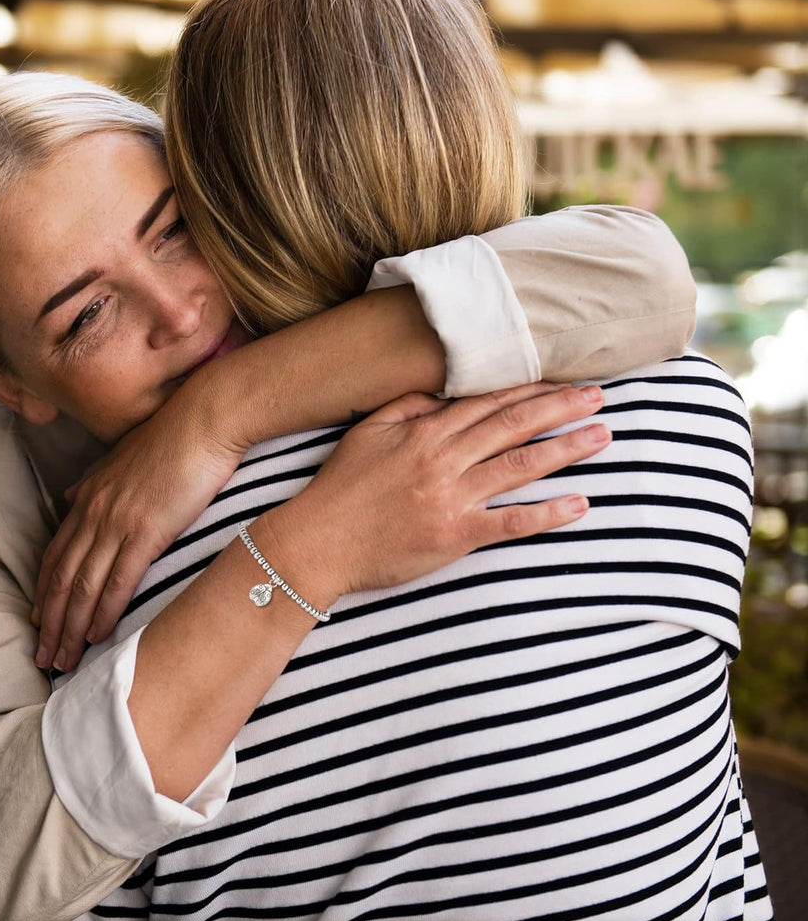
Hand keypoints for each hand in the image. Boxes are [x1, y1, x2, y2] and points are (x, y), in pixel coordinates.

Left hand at [32, 398, 244, 670]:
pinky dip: (103, 613)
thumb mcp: (124, 456)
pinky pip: (117, 581)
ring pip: (83, 586)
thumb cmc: (174, 437)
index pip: (56, 553)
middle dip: (49, 622)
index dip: (44, 590)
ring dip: (71, 628)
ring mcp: (117, 522)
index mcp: (89, 496)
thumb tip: (72, 496)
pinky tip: (98, 637)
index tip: (38, 620)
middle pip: (61, 577)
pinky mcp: (145, 531)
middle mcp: (94, 512)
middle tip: (42, 657)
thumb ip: (96, 482)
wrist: (204, 420)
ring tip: (64, 662)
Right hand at [253, 382, 609, 606]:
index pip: (487, 403)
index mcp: (425, 432)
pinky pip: (511, 522)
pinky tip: (579, 503)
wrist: (319, 541)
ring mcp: (453, 498)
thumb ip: (406, 407)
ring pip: (520, 466)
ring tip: (602, 436)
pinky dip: (547, 513)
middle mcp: (445, 460)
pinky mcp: (456, 535)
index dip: (528, 390)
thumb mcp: (366, 432)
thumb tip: (441, 393)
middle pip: (512, 426)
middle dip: (559, 408)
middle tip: (599, 397)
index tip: (560, 379)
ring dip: (565, 449)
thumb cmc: (340, 487)